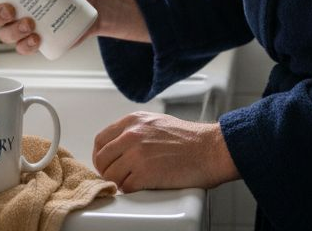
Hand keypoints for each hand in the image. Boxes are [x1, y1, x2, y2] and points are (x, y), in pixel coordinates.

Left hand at [92, 112, 238, 191]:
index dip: (101, 156)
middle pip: (102, 160)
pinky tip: (144, 185)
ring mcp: (137, 154)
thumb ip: (135, 131)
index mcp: (133, 121)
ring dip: (121, 182)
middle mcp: (132, 135)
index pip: (101, 140)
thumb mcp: (157, 122)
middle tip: (120, 177)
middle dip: (109, 171)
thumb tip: (119, 147)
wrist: (210, 150)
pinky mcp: (144, 173)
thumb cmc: (190, 139)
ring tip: (135, 181)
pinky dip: (132, 190)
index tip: (108, 164)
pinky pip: (125, 188)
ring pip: (111, 176)